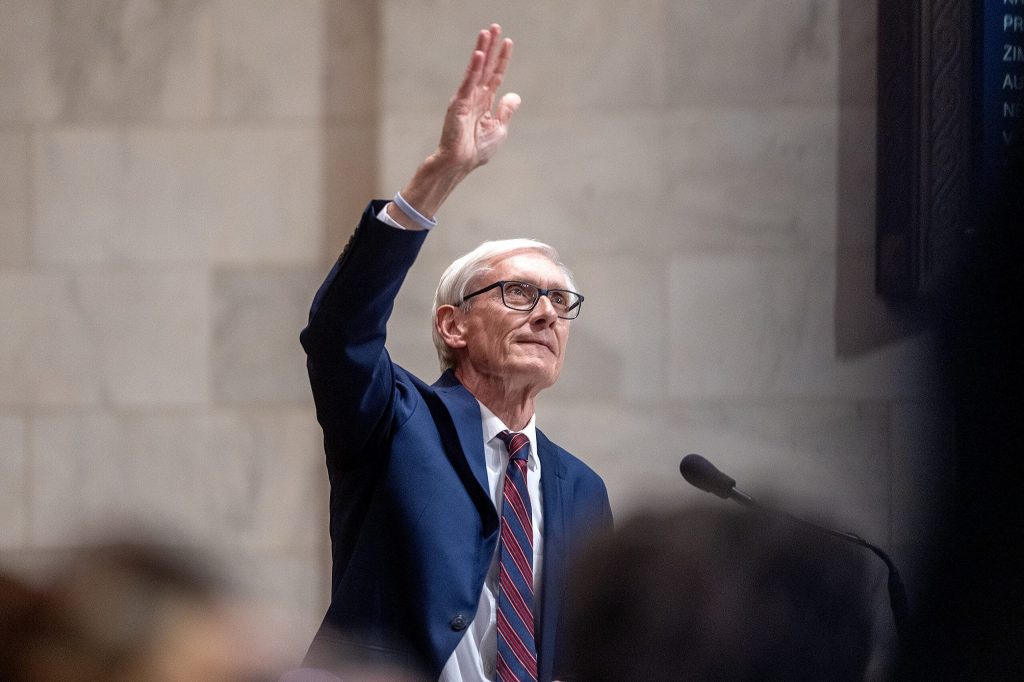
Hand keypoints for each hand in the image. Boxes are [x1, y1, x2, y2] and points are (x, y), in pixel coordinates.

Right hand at [436, 23, 519, 171]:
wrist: (460, 164)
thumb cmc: (477, 151)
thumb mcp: (499, 130)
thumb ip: (506, 111)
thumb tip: (514, 95)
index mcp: (485, 103)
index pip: (496, 76)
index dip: (502, 59)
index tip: (508, 42)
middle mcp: (475, 97)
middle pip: (486, 67)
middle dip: (491, 47)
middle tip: (495, 26)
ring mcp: (466, 98)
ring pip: (476, 69)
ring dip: (482, 50)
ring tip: (487, 32)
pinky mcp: (459, 103)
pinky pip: (468, 82)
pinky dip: (473, 68)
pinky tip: (479, 54)